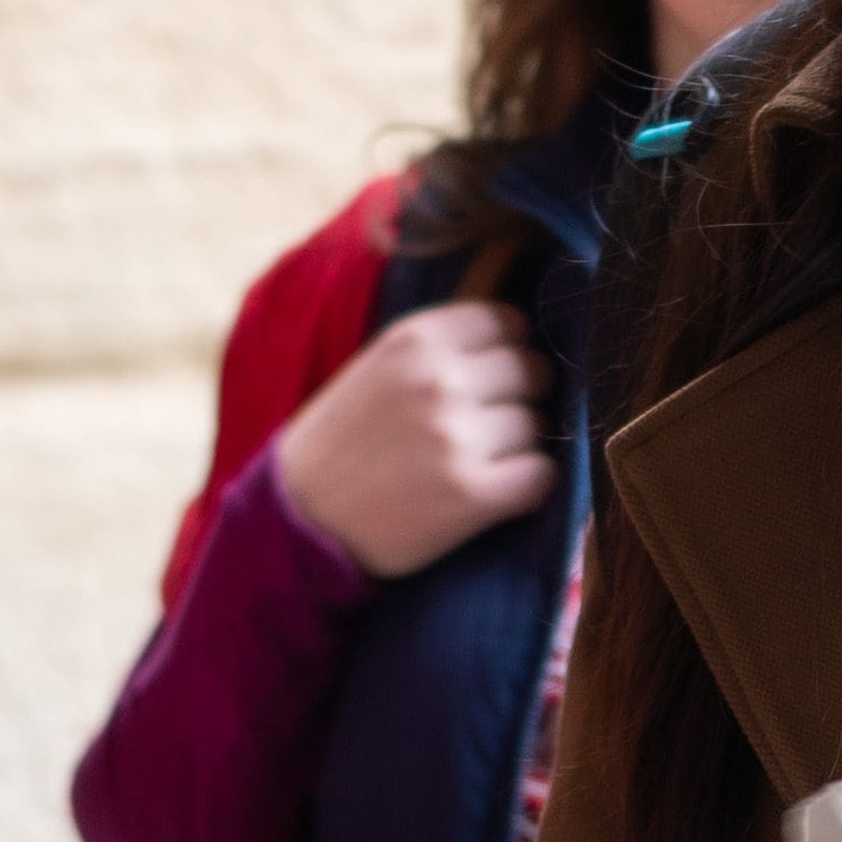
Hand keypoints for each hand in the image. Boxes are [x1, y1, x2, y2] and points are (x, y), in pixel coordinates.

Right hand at [272, 300, 556, 576]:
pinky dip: (527, 487)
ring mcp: (457, 436)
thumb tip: (522, 336)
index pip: (510, 323)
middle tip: (486, 427)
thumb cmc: (343, 441)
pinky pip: (541, 475)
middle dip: (517, 399)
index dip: (508, 353)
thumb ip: (440, 346)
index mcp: (416, 338)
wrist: (299, 518)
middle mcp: (439, 379)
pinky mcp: (471, 493)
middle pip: (531, 371)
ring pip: (536, 426)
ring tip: (476, 464)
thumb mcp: (380, 365)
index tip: (490, 380)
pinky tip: (494, 494)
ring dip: (518, 447)